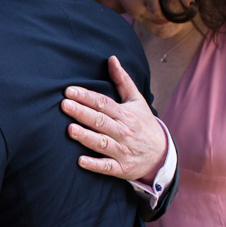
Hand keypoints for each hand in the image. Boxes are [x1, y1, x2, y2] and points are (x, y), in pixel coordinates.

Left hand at [62, 55, 166, 181]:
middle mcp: (122, 131)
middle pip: (100, 121)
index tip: (69, 91)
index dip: (86, 96)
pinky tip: (80, 160)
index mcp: (124, 114)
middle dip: (82, 113)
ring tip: (70, 129)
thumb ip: (122, 80)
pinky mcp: (121, 168)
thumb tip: (111, 58)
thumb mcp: (136, 101)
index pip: (103, 103)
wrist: (161, 154)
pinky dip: (95, 164)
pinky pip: (107, 167)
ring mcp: (122, 150)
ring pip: (102, 143)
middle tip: (64, 105)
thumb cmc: (143, 124)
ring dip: (86, 137)